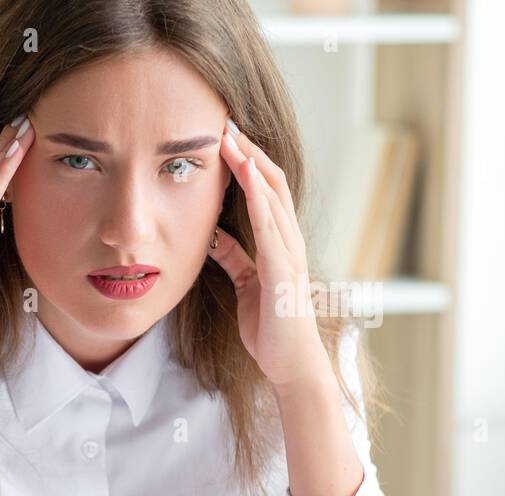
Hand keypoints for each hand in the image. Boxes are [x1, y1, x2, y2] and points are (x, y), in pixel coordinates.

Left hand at [208, 119, 330, 392]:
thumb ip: (234, 257)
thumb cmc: (270, 327)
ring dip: (252, 166)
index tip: (223, 139)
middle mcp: (289, 241)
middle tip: (226, 123)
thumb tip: (214, 234)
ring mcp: (290, 253)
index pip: (264, 192)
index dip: (246, 164)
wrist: (290, 364)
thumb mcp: (246, 283)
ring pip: (273, 198)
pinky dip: (258, 199)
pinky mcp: (283, 271)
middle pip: (271, 184)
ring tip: (233, 139)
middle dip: (249, 152)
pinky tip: (245, 178)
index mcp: (279, 243)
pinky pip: (270, 227)